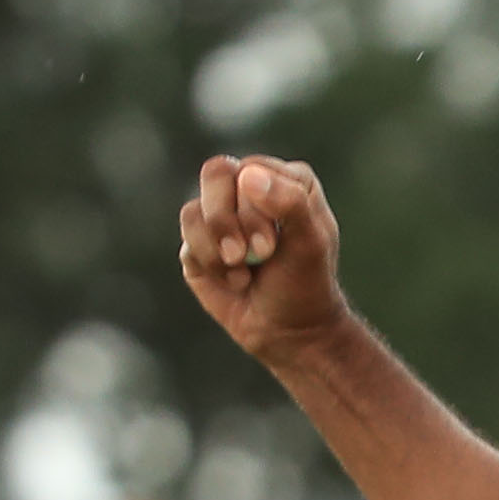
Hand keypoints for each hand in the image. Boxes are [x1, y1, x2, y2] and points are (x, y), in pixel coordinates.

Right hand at [179, 156, 351, 365]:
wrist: (288, 331)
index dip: (253, 206)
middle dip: (229, 221)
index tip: (272, 246)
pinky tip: (234, 281)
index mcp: (284, 179)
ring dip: (218, 248)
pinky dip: (210, 262)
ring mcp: (221, 215)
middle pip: (215, 174)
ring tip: (243, 272)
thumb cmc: (306, 282)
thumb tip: (246, 175)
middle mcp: (250, 190)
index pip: (250, 168)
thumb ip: (290, 202)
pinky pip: (187, 237)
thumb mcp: (311, 242)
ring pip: (193, 209)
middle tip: (256, 253)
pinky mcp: (198, 242)